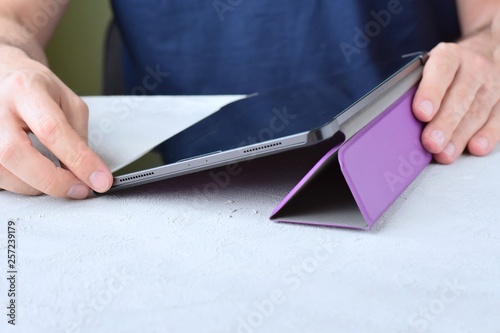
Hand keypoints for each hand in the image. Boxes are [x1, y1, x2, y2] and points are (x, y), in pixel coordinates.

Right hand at [0, 45, 111, 197]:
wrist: (3, 75)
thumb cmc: (35, 88)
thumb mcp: (67, 101)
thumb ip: (78, 136)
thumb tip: (87, 172)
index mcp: (25, 90)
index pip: (52, 130)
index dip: (78, 160)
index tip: (99, 180)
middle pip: (16, 154)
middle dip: (53, 181)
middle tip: (79, 189)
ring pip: (3, 172)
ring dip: (36, 187)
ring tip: (58, 181)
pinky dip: (20, 184)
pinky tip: (34, 178)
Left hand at [413, 22, 499, 163]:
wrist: (484, 52)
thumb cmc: (446, 68)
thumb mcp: (428, 67)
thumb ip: (416, 87)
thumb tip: (400, 118)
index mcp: (450, 55)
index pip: (441, 70)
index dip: (431, 92)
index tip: (421, 112)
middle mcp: (474, 67)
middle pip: (460, 97)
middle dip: (444, 123)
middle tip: (431, 143)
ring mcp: (492, 84)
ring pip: (477, 112)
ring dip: (460, 136)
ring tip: (445, 153)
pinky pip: (497, 119)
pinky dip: (487, 136)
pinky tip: (475, 147)